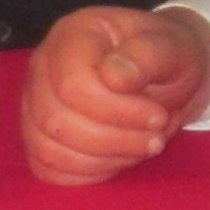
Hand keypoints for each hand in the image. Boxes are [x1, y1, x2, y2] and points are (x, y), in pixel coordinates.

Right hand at [22, 6, 209, 184]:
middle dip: (114, 140)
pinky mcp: (40, 135)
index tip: (157, 116)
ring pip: (47, 149)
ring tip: (139, 147)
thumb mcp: (173, 48)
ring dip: (102, 159)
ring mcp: (35, 102)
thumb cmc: (166, 58)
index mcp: (72, 35)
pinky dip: (85, 173)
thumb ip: (147, 56)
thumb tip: (113, 76)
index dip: (117, 111)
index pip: (72, 85)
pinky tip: (116, 159)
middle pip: (56, 121)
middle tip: (155, 137)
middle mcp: (43, 66)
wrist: (166, 76)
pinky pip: (46, 167)